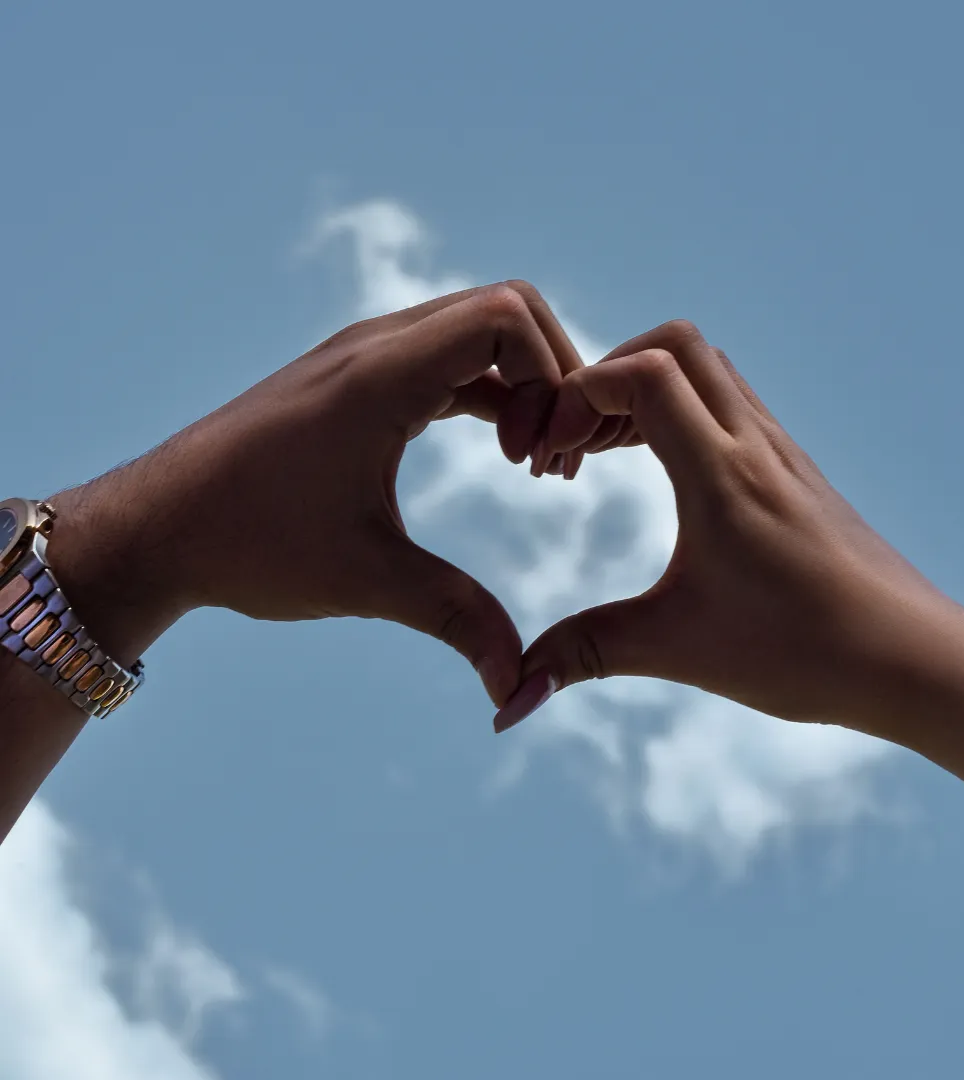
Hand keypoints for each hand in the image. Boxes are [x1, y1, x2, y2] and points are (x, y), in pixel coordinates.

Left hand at [45, 282, 589, 706]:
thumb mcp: (367, 581)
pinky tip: (498, 452)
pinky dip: (490, 392)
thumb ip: (458, 621)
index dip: (552, 376)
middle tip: (548, 460)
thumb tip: (517, 691)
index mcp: (380, 376)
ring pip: (478, 330)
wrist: (156, 528)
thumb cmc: (249, 544)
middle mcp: (375, 346)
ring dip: (522, 384)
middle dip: (551, 376)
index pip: (506, 314)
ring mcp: (364, 356)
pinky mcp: (357, 379)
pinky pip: (448, 360)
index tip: (537, 460)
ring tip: (528, 462)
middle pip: (507, 309)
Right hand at [500, 320, 963, 734]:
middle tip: (574, 440)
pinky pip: (731, 406)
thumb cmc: (803, 651)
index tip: (550, 452)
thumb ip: (585, 654)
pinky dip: (683, 414)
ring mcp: (781, 452)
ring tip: (604, 454)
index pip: (644, 373)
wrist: (911, 658)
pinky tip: (663, 473)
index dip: (580, 394)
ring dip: (646, 390)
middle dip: (607, 374)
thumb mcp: (676, 648)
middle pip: (676, 345)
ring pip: (708, 370)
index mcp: (721, 473)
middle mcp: (755, 444)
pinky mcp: (794, 472)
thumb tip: (512, 692)